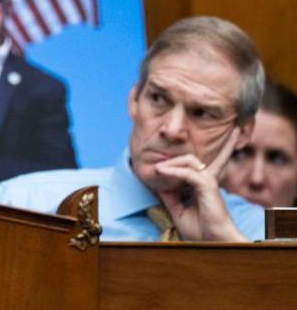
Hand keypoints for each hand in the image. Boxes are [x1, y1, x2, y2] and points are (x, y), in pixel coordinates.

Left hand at [154, 127, 247, 241]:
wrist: (213, 243)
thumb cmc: (199, 229)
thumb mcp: (178, 209)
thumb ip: (169, 194)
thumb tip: (157, 182)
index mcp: (204, 184)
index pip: (211, 161)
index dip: (221, 147)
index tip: (223, 134)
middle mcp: (208, 180)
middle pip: (190, 157)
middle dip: (172, 158)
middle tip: (155, 169)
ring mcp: (209, 182)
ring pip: (188, 160)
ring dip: (170, 163)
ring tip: (156, 170)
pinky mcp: (207, 186)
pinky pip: (187, 172)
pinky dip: (172, 171)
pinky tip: (160, 172)